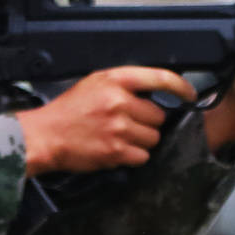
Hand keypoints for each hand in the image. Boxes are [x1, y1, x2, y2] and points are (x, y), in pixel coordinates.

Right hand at [17, 66, 197, 175]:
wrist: (44, 136)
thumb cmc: (68, 111)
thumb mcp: (94, 84)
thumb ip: (123, 85)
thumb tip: (155, 92)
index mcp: (114, 80)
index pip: (160, 78)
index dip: (181, 86)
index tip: (189, 94)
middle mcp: (119, 101)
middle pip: (158, 115)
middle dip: (147, 122)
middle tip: (127, 124)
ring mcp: (118, 127)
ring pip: (153, 138)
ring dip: (142, 141)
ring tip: (120, 137)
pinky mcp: (116, 151)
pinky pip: (142, 156)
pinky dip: (133, 156)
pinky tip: (117, 150)